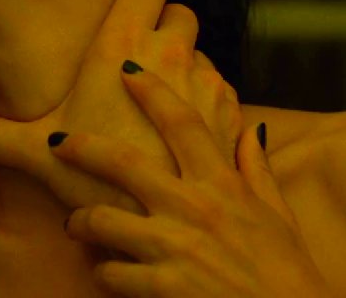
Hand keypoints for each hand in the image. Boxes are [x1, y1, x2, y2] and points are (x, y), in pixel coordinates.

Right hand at [0, 0, 244, 217]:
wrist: (169, 223)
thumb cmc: (100, 180)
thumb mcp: (38, 154)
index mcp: (124, 46)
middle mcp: (171, 54)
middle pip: (181, 11)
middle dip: (166, 24)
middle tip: (141, 54)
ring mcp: (206, 83)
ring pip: (203, 51)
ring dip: (187, 65)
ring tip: (161, 97)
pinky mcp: (228, 114)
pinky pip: (222, 89)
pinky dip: (208, 99)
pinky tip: (188, 126)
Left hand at [56, 65, 333, 297]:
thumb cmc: (287, 272)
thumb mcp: (278, 214)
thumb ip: (257, 170)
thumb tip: (252, 130)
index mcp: (223, 184)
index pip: (183, 122)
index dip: (152, 91)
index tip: (127, 69)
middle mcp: (194, 207)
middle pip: (123, 162)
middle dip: (83, 147)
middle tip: (58, 141)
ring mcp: (174, 247)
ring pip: (102, 220)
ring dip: (81, 220)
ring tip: (73, 223)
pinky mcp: (162, 286)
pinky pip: (111, 272)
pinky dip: (103, 271)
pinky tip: (105, 271)